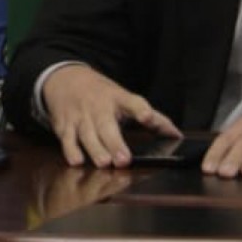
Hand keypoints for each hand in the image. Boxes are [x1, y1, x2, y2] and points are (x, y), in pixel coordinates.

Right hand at [41, 64, 180, 167]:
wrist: (64, 79)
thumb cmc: (101, 94)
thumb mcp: (124, 99)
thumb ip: (152, 117)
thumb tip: (176, 134)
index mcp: (117, 99)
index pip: (132, 102)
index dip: (140, 109)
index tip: (147, 117)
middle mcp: (98, 107)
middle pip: (106, 124)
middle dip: (114, 142)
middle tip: (123, 159)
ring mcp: (80, 116)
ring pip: (87, 134)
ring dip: (95, 149)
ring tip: (104, 162)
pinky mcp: (64, 126)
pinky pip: (67, 139)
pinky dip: (71, 150)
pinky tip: (77, 161)